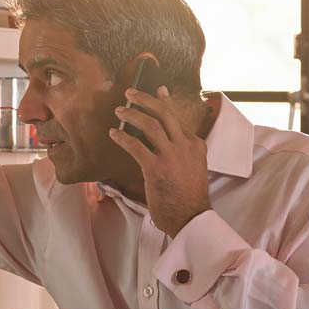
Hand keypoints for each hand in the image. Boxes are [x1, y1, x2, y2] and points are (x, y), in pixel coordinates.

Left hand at [109, 87, 211, 236]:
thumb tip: (164, 142)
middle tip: (131, 93)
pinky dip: (123, 137)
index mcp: (195, 145)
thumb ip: (181, 152)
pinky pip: (136, 146)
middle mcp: (185, 146)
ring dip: (132, 114)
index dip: (164, 102)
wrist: (190, 217)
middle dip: (145, 99)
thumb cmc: (189, 197)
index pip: (177, 119)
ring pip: (150, 125)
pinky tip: (114, 133)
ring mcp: (171, 156)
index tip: (157, 91)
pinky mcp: (155, 168)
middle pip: (164, 114)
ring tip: (120, 110)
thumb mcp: (193, 167)